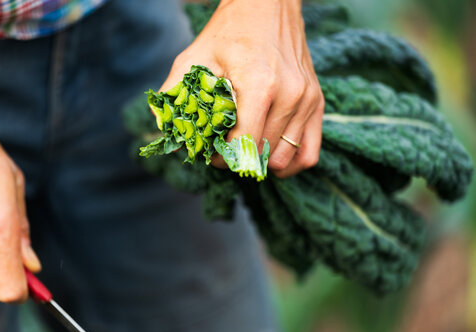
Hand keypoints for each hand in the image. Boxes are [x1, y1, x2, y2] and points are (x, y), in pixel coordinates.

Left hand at [161, 0, 323, 177]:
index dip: (223, 158)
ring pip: (284, 158)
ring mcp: (307, 99)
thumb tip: (166, 131)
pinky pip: (309, 153)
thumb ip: (175, 92)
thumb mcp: (196, 56)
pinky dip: (291, 163)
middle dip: (238, 160)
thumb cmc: (230, 31)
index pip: (243, 143)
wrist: (268, 5)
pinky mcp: (316, 102)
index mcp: (260, 84)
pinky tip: (271, 157)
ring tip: (245, 149)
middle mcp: (290, 94)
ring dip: (261, 162)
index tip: (212, 153)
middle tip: (224, 151)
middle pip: (262, 153)